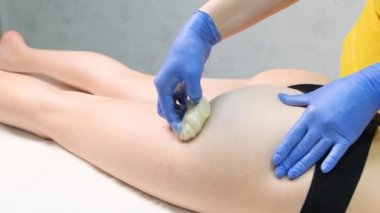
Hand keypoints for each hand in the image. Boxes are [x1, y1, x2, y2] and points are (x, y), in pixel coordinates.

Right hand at [154, 11, 219, 133]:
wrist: (194, 37)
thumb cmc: (189, 53)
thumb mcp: (193, 74)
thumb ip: (193, 92)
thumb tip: (196, 104)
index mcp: (162, 85)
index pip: (166, 109)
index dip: (173, 121)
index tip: (182, 132)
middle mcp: (164, 85)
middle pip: (166, 108)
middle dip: (175, 118)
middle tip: (187, 127)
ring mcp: (173, 83)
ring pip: (173, 104)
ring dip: (181, 112)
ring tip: (193, 119)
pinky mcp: (181, 81)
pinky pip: (181, 98)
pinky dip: (186, 104)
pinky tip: (196, 107)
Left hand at [272, 63, 379, 178]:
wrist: (364, 89)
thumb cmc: (337, 90)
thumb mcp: (314, 94)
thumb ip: (295, 100)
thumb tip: (279, 97)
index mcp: (309, 116)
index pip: (292, 136)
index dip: (283, 149)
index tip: (275, 160)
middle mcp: (319, 126)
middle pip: (301, 147)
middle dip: (289, 161)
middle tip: (279, 173)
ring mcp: (333, 133)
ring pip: (315, 152)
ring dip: (303, 165)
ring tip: (292, 175)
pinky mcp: (348, 137)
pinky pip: (338, 152)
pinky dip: (331, 161)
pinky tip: (323, 170)